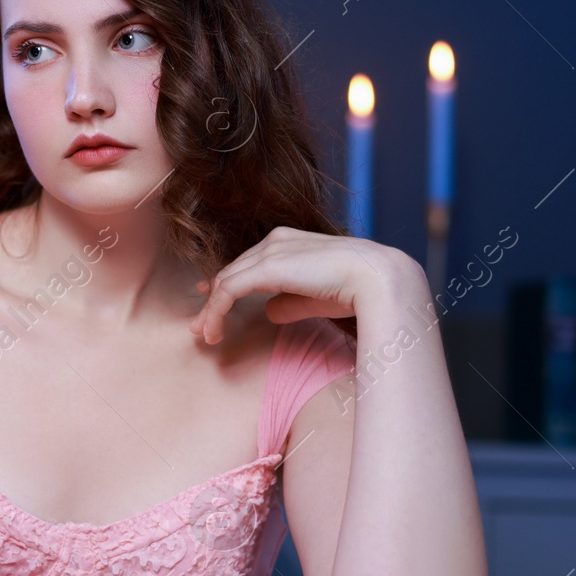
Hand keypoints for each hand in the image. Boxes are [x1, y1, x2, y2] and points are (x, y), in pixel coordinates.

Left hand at [188, 226, 412, 343]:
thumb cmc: (354, 289)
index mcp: (287, 242)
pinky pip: (228, 290)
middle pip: (231, 271)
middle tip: (200, 326)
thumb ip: (288, 302)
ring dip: (211, 310)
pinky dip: (216, 311)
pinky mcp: (266, 267)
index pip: (246, 262)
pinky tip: (214, 331)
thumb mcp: (313, 297)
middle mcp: (274, 241)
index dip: (225, 282)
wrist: (375, 278)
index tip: (208, 298)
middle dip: (212, 300)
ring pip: (226, 281)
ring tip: (205, 335)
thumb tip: (269, 311)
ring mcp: (269, 251)